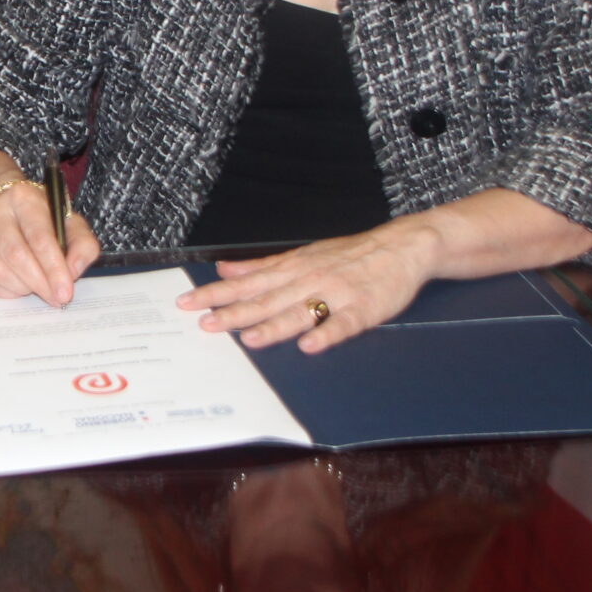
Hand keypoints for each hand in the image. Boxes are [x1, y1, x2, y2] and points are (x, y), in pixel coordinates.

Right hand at [0, 174, 101, 306]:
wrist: (5, 200)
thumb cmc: (44, 216)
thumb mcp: (71, 222)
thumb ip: (82, 246)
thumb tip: (73, 272)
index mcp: (25, 199)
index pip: (40, 237)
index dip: (53, 268)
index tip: (65, 293)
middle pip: (15, 255)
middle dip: (39, 283)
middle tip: (55, 299)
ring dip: (21, 288)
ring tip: (37, 289)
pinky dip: (4, 291)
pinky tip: (18, 288)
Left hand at [176, 221, 439, 352]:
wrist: (403, 246)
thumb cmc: (350, 254)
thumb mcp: (302, 254)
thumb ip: (263, 266)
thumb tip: (226, 268)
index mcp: (293, 268)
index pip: (248, 283)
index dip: (217, 294)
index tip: (188, 303)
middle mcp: (310, 279)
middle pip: (267, 299)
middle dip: (234, 313)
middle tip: (205, 324)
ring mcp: (337, 294)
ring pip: (300, 312)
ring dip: (274, 326)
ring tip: (249, 339)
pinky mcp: (364, 309)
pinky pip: (343, 324)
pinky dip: (326, 334)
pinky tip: (310, 345)